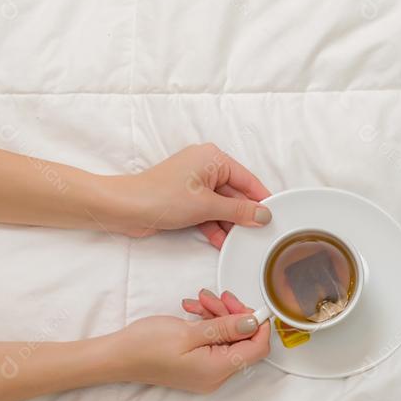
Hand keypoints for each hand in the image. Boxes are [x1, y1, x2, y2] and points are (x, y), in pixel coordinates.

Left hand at [109, 143, 272, 248]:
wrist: (124, 209)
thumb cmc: (161, 197)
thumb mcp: (207, 206)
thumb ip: (239, 210)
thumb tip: (263, 215)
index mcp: (213, 158)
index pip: (248, 180)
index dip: (262, 200)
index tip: (276, 217)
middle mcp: (206, 167)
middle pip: (236, 194)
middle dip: (243, 215)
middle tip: (258, 234)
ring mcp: (195, 183)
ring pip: (222, 205)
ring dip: (229, 224)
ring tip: (240, 242)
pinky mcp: (186, 199)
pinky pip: (209, 211)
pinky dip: (215, 225)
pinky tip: (222, 241)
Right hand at [110, 290, 270, 392]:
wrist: (115, 357)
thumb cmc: (144, 346)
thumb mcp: (189, 332)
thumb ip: (225, 327)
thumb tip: (253, 322)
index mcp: (217, 370)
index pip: (256, 348)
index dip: (258, 324)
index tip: (251, 304)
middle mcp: (216, 375)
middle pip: (242, 341)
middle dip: (233, 314)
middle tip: (218, 296)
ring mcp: (206, 371)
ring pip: (227, 337)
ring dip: (218, 314)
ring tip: (200, 301)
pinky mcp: (197, 364)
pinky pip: (213, 341)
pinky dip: (208, 323)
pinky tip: (193, 310)